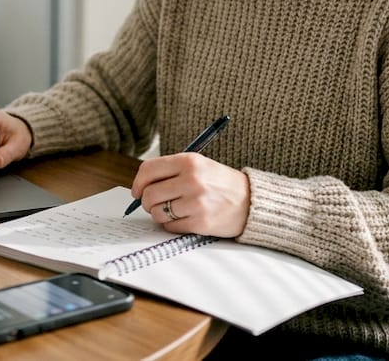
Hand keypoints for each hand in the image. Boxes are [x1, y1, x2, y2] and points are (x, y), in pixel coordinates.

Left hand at [129, 153, 249, 236]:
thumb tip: (140, 186)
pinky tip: (185, 218)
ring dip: (160, 215)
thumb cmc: (221, 183)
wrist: (251, 201)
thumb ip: (170, 171)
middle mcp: (192, 180)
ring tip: (173, 211)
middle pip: (149, 194)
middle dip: (147, 202)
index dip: (138, 183)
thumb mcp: (199, 165)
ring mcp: (196, 202)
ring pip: (157, 212)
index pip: (148, 170)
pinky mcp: (200, 222)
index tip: (137, 191)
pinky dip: (172, 225)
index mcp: (189, 161)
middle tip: (154, 203)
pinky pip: (170, 227)